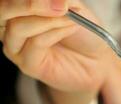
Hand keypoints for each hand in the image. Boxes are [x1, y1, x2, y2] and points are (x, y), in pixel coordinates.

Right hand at [0, 0, 120, 103]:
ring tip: (72, 19)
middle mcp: (10, 26)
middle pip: (2, 10)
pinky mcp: (27, 65)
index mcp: (17, 10)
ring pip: (18, 27)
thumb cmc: (82, 32)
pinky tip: (71, 28)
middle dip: (30, 4)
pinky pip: (36, 43)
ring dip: (49, 20)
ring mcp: (16, 47)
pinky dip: (55, 33)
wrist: (95, 58)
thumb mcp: (72, 7)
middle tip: (61, 6)